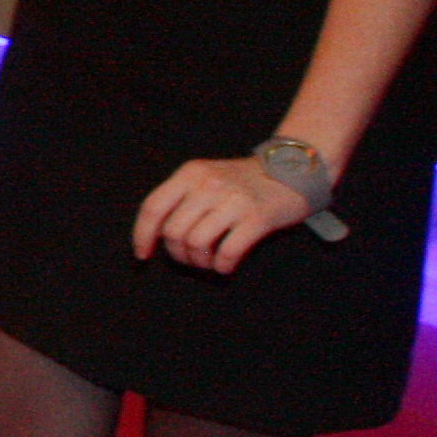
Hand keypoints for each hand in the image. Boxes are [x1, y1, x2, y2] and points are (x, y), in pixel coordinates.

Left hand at [134, 154, 310, 273]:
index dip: (142, 235)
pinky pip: (227, 252)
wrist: (293, 170)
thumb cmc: (243, 182)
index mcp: (190, 173)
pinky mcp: (257, 217)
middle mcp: (208, 184)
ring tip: (208, 261)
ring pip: (196, 243)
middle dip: (176, 253)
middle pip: (173, 231)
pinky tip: (224, 266)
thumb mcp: (207, 177)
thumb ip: (182, 198)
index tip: (143, 255)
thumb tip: (154, 235)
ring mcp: (233, 200)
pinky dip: (221, 266)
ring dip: (199, 261)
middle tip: (189, 258)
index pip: (153, 207)